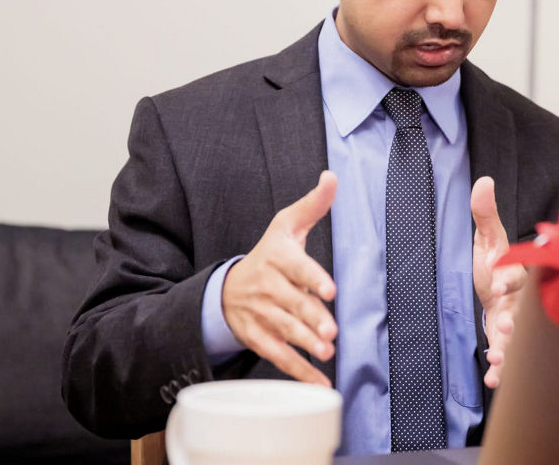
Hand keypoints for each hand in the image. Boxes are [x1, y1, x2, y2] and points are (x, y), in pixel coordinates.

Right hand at [222, 171, 338, 386]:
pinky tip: (319, 381)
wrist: (227, 287)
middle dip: (311, 317)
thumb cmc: (270, 253)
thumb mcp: (286, 225)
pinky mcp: (257, 337)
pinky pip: (278, 355)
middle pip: (291, 303)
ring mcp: (260, 314)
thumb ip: (313, 205)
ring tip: (326, 352)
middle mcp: (267, 286)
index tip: (330, 289)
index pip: (296, 267)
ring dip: (304, 344)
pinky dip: (298, 370)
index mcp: (277, 257)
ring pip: (283, 330)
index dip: (312, 278)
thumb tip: (331, 176)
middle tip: (331, 331)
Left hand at [471, 176, 526, 388]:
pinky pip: (507, 357)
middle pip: (523, 312)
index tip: (500, 284)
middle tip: (505, 328)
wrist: (491, 288)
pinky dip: (501, 370)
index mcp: (518, 274)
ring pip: (517, 338)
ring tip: (498, 360)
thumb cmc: (492, 262)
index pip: (519, 276)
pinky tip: (491, 379)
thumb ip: (485, 213)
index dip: (511, 280)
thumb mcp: (486, 238)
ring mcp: (515, 323)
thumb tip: (483, 180)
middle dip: (515, 321)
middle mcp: (522, 301)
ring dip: (509, 350)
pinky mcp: (506, 341)